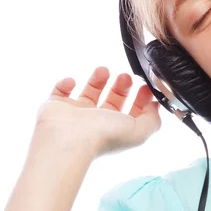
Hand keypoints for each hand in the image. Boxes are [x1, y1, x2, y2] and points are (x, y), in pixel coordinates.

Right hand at [35, 66, 161, 157]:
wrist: (69, 140)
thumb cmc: (104, 136)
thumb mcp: (140, 130)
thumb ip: (153, 120)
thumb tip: (155, 106)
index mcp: (116, 129)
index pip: (132, 112)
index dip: (140, 98)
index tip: (144, 85)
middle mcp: (96, 122)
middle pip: (112, 100)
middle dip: (121, 86)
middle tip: (125, 76)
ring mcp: (75, 115)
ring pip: (89, 93)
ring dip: (97, 79)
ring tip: (103, 71)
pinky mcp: (55, 108)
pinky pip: (60, 92)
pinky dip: (65, 84)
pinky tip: (72, 82)